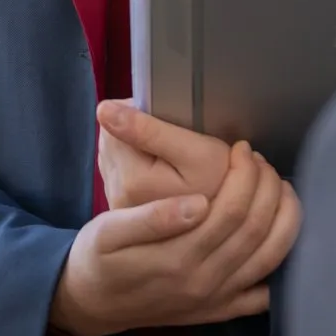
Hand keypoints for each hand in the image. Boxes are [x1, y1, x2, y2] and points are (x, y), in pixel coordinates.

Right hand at [49, 140, 302, 335]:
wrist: (91, 304)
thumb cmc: (98, 258)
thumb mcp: (108, 231)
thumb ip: (151, 218)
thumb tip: (197, 203)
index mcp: (178, 258)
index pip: (231, 210)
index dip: (244, 174)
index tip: (240, 148)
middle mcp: (204, 282)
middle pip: (256, 228)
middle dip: (267, 186)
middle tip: (260, 160)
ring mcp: (216, 300)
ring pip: (271, 257)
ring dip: (284, 217)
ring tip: (279, 186)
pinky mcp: (220, 311)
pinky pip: (266, 294)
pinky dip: (283, 265)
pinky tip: (279, 235)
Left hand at [96, 99, 231, 208]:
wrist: (232, 225)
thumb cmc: (223, 187)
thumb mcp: (198, 152)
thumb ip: (151, 129)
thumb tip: (103, 110)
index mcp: (130, 181)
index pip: (112, 125)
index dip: (138, 114)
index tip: (168, 123)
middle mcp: (117, 196)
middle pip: (112, 140)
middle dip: (136, 132)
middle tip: (172, 140)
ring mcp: (119, 204)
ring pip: (117, 154)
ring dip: (138, 148)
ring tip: (170, 157)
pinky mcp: (125, 207)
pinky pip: (124, 170)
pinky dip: (141, 164)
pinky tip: (165, 172)